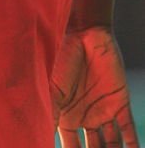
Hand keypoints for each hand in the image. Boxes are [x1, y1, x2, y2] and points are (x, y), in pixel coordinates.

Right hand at [52, 26, 138, 147]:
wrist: (83, 35)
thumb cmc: (62, 59)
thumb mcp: (52, 91)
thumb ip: (49, 116)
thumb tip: (38, 137)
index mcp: (66, 115)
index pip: (71, 146)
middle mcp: (85, 117)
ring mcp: (104, 111)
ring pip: (112, 145)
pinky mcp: (120, 103)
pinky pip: (129, 131)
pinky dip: (132, 146)